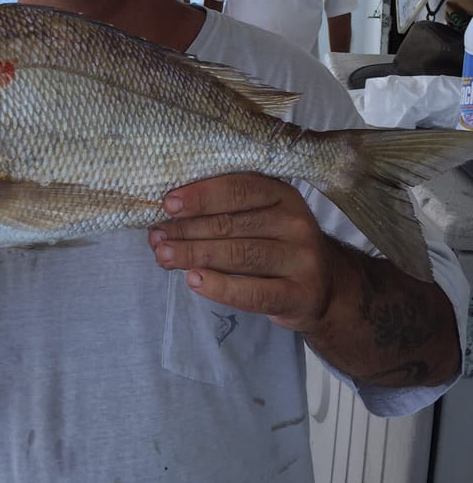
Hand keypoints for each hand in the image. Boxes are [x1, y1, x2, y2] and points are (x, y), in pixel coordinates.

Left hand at [148, 173, 334, 331]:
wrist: (325, 287)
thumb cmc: (276, 244)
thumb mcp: (261, 218)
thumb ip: (225, 212)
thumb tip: (169, 215)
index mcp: (283, 194)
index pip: (240, 188)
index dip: (202, 195)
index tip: (168, 204)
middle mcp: (296, 222)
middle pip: (232, 223)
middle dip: (187, 230)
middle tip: (156, 237)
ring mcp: (302, 259)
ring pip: (239, 255)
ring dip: (195, 255)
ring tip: (164, 256)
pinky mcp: (301, 294)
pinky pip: (253, 292)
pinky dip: (219, 287)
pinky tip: (193, 280)